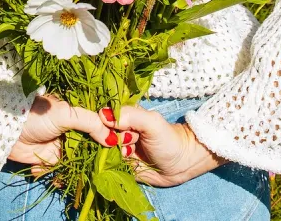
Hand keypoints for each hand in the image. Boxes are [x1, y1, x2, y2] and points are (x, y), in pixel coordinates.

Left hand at [9, 94, 112, 172]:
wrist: (9, 131)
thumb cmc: (38, 114)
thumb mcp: (66, 113)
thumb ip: (90, 123)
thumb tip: (113, 139)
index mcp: (78, 111)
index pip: (101, 121)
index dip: (113, 131)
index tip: (128, 141)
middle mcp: (74, 127)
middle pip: (95, 141)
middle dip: (104, 152)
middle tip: (118, 161)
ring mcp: (66, 144)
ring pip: (85, 157)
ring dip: (92, 165)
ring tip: (104, 172)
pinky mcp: (56, 160)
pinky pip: (70, 169)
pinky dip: (75, 174)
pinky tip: (81, 176)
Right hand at [105, 104, 224, 186]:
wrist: (180, 165)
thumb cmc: (168, 140)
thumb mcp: (151, 123)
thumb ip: (130, 115)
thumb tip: (103, 114)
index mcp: (124, 115)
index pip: (102, 115)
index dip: (101, 123)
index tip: (111, 131)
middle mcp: (118, 131)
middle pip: (99, 134)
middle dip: (110, 141)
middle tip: (129, 143)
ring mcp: (117, 149)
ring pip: (102, 151)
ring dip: (113, 155)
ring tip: (131, 155)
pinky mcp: (119, 166)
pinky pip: (107, 166)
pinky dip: (111, 167)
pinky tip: (125, 164)